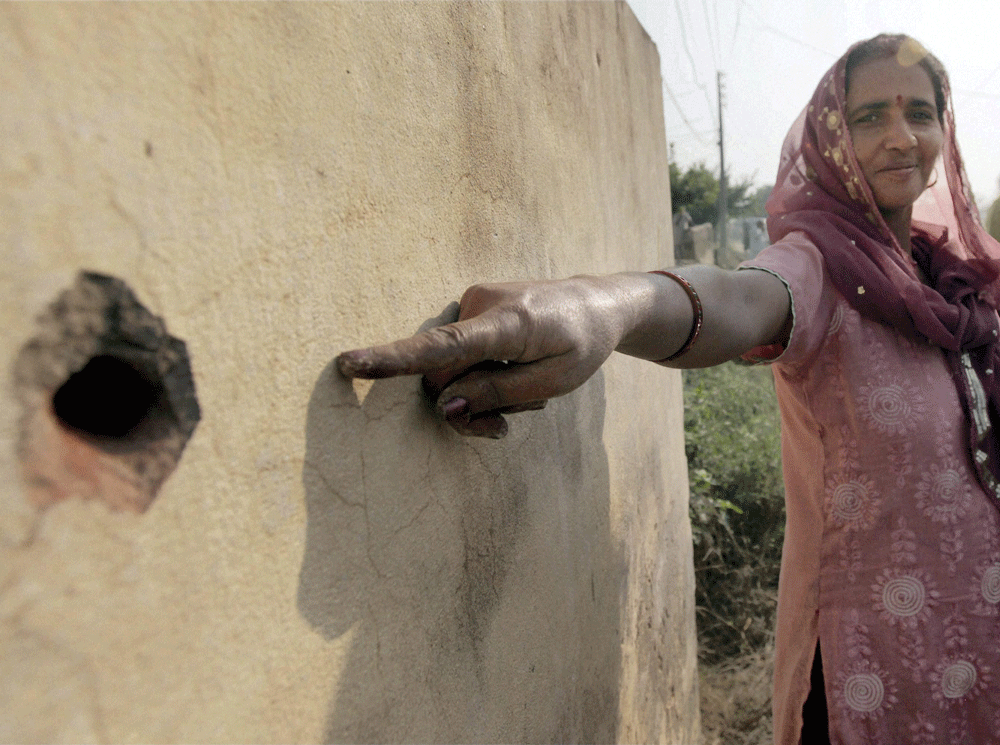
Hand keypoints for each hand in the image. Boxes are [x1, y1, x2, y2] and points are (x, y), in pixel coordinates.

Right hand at [336, 277, 626, 437]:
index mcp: (510, 324)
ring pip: (451, 367)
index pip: (443, 346)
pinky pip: (458, 352)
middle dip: (466, 406)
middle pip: (444, 375)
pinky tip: (511, 371)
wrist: (597, 302)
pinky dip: (480, 371)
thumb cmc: (582, 345)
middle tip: (502, 426)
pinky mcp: (471, 304)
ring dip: (480, 389)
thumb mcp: (554, 382)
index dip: (395, 360)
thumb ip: (498, 394)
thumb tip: (446, 406)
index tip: (351, 363)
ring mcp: (474, 299)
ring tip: (523, 390)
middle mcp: (482, 303)